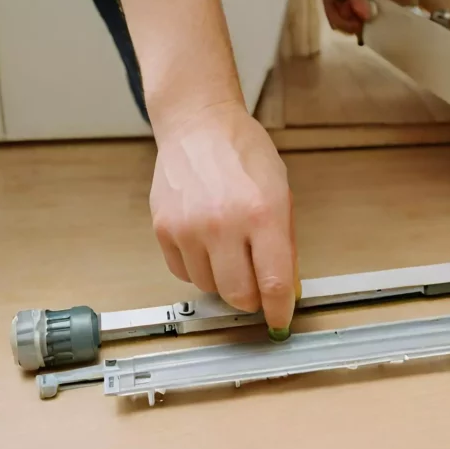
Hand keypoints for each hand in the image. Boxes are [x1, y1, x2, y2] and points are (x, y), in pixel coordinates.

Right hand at [149, 103, 298, 335]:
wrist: (198, 126)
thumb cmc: (243, 154)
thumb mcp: (281, 192)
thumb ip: (284, 243)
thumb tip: (285, 289)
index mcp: (263, 214)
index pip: (274, 283)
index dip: (279, 311)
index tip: (280, 322)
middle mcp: (224, 225)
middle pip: (239, 295)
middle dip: (252, 299)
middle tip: (257, 287)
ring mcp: (189, 229)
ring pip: (209, 287)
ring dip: (224, 280)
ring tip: (229, 251)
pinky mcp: (164, 230)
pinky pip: (184, 273)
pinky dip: (199, 268)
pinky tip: (206, 245)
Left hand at [305, 0, 411, 34]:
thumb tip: (369, 17)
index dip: (402, 9)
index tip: (384, 15)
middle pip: (381, 20)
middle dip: (360, 18)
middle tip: (347, 4)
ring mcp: (365, 6)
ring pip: (360, 25)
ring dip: (344, 17)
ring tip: (338, 1)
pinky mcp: (351, 13)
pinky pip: (346, 25)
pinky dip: (335, 16)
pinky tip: (332, 3)